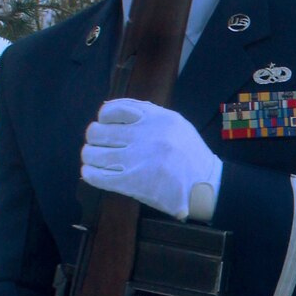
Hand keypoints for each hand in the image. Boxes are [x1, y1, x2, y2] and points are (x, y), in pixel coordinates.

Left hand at [82, 98, 221, 220]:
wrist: (206, 187)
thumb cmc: (190, 156)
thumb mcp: (175, 124)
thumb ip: (148, 114)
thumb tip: (111, 108)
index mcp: (155, 118)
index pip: (113, 109)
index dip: (102, 117)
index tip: (104, 125)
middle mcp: (144, 136)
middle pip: (98, 132)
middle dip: (93, 138)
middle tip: (97, 145)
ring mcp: (137, 160)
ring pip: (94, 154)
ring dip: (90, 157)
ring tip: (94, 160)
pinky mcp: (133, 183)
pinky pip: (98, 176)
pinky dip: (90, 174)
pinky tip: (91, 174)